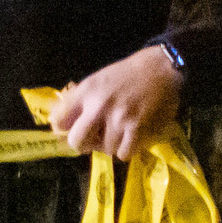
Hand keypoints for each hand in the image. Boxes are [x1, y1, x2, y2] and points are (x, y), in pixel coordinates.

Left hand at [46, 44, 182, 160]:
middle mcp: (99, 106)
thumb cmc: (128, 75)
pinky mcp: (138, 130)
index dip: (63, 129)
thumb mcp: (98, 79)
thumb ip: (79, 100)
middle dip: (83, 145)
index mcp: (87, 91)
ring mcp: (119, 119)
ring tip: (120, 132)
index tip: (72, 130)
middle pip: (76, 142)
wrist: (162, 69)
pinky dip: (128, 149)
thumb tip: (59, 125)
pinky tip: (132, 137)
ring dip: (111, 145)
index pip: (59, 120)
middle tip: (93, 140)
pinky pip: (124, 154)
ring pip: (104, 150)